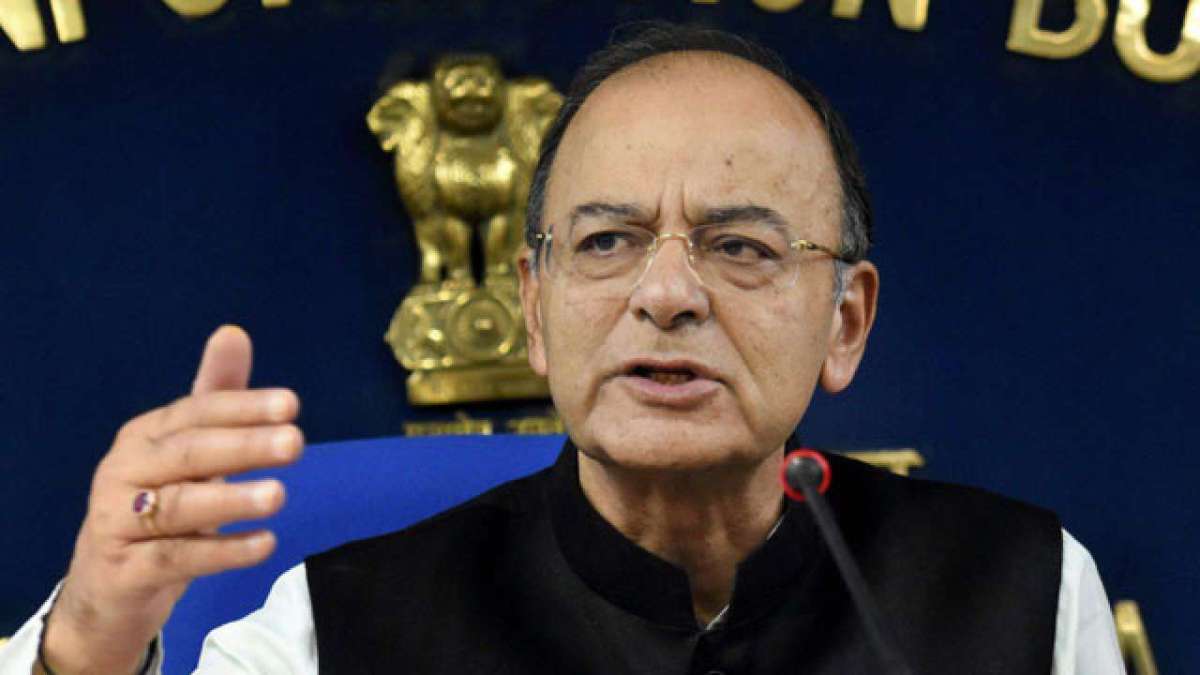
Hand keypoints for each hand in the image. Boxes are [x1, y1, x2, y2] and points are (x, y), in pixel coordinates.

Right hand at [40, 326, 302, 673]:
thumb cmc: (156, 506)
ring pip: (177, 507)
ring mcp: (117, 522)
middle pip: (187, 454)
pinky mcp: (125, 570)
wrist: (106, 588)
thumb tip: (234, 332)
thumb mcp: (187, 452)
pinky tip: (264, 544)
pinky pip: (175, 558)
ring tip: (279, 495)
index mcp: (144, 436)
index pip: (196, 413)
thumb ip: (215, 396)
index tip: (291, 404)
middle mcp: (124, 472)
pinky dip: (221, 552)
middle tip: (296, 442)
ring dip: (231, 500)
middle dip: (243, 446)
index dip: (242, 407)